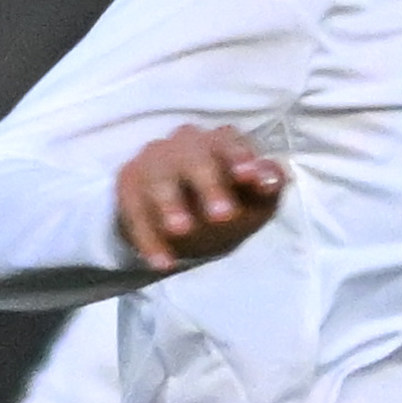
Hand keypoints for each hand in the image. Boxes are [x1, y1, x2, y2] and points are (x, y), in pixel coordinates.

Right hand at [111, 125, 284, 273]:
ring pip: (158, 178)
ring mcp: (153, 162)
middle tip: (221, 215)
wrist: (184, 231)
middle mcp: (185, 145)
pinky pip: (133, 210)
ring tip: (181, 231)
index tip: (247, 177)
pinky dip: (147, 237)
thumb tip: (272, 178)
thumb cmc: (226, 207)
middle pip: (193, 156)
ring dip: (170, 205)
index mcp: (220, 143)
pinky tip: (162, 261)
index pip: (229, 141)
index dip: (238, 156)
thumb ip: (267, 188)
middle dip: (208, 184)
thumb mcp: (256, 203)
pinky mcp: (129, 185)